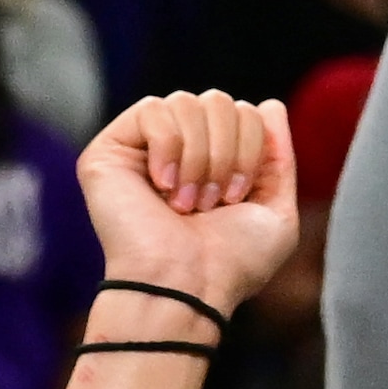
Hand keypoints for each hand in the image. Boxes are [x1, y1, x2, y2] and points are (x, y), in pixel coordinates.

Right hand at [77, 86, 301, 320]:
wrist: (186, 288)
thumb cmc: (230, 263)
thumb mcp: (275, 212)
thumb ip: (278, 157)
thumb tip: (271, 103)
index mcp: (213, 159)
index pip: (245, 111)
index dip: (252, 147)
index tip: (236, 198)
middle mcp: (178, 149)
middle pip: (218, 101)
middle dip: (226, 152)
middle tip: (211, 203)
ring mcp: (142, 148)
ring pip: (186, 101)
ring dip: (198, 157)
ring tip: (185, 202)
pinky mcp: (109, 150)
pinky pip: (152, 109)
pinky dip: (167, 147)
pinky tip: (160, 186)